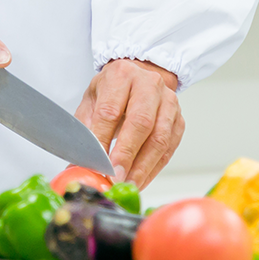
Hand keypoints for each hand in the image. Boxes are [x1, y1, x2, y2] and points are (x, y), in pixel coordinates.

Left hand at [76, 59, 183, 189]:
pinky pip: (168, 149)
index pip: (110, 110)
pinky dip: (153, 169)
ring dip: (142, 167)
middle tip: (115, 176)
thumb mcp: (92, 100)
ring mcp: (168, 103)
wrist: (139, 78)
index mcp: (121, 75)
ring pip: (159, 138)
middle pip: (140, 122)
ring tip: (127, 184)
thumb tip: (80, 163)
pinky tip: (140, 180)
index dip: (103, 139)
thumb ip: (85, 128)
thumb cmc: (112, 91)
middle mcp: (149, 85)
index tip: (97, 162)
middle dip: (126, 154)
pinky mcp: (179, 121)